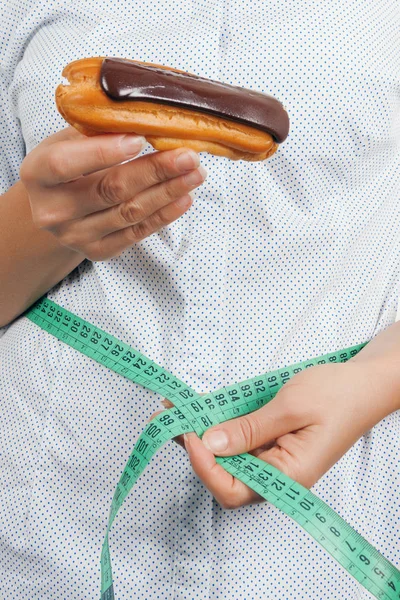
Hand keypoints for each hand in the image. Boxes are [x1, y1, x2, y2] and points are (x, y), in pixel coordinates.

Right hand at [19, 127, 205, 260]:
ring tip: (195, 174)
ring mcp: (75, 236)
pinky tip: (184, 198)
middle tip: (188, 156)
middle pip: (110, 190)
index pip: (66, 164)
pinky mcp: (98, 251)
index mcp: (37, 175)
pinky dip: (164, 215)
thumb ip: (95, 131)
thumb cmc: (65, 167)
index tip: (139, 139)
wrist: (54, 209)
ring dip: (168, 193)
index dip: (103, 152)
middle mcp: (53, 210)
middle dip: (154, 171)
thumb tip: (142, 115)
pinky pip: (136, 234)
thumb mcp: (67, 142)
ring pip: (129, 213)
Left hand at [180, 359, 395, 509]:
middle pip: (225, 473)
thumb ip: (250, 428)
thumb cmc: (337, 394)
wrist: (363, 382)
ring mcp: (273, 456)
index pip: (234, 489)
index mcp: (289, 475)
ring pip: (228, 454)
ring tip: (174, 408)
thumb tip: (211, 443)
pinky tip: (200, 406)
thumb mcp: (290, 407)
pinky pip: (238, 438)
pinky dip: (218, 422)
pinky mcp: (270, 440)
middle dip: (193, 447)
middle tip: (169, 417)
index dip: (205, 467)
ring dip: (201, 432)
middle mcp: (277, 472)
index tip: (188, 435)